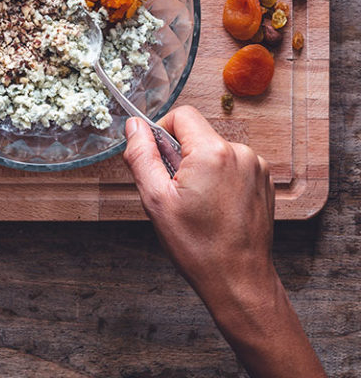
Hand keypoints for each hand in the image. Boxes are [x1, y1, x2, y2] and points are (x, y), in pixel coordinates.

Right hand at [123, 105, 275, 307]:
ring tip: (197, 203)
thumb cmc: (198, 246)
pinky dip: (219, 177)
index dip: (162, 133)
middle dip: (181, 155)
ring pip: (214, 149)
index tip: (159, 160)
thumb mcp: (156, 199)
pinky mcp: (263, 179)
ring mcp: (255, 166)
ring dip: (200, 167)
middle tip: (176, 191)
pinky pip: (231, 163)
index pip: (181, 115)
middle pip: (197, 134)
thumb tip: (134, 126)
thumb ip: (141, 155)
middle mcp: (239, 152)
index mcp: (212, 152)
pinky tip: (214, 205)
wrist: (239, 280)